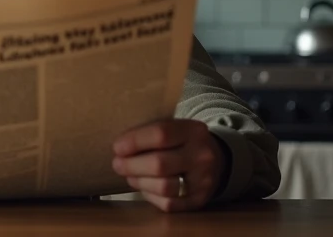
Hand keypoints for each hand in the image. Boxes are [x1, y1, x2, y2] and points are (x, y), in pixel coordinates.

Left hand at [111, 119, 225, 212]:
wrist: (215, 160)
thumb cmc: (181, 142)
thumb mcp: (174, 128)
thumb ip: (150, 133)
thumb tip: (119, 148)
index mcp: (193, 131)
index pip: (161, 134)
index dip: (135, 141)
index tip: (117, 147)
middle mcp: (202, 156)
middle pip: (159, 164)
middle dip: (131, 165)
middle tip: (117, 164)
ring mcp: (203, 180)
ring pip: (163, 187)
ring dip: (139, 181)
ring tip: (130, 175)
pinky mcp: (199, 200)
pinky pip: (168, 203)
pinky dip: (150, 195)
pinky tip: (145, 186)